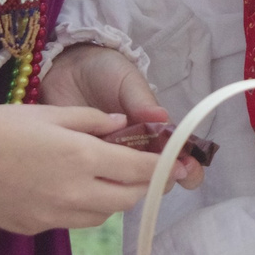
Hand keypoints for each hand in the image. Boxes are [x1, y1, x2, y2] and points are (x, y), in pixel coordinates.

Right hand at [0, 102, 173, 233]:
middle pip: (128, 199)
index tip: (183, 164)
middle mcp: (73, 192)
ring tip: (103, 175)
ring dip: (113, 198)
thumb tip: (123, 125)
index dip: (166, 168)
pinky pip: (72, 222)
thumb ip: (92, 121)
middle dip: (143, 185)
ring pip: (102, 215)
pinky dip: (81, 207)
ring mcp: (53, 216)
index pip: (140, 169)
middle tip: (146, 170)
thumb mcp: (49, 113)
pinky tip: (64, 187)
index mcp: (81, 157)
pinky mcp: (35, 228)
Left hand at [37, 44, 204, 186]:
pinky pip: (96, 180)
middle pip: (155, 178)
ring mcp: (111, 160)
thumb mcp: (127, 82)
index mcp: (155, 134)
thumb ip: (142, 101)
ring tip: (122, 172)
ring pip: (127, 184)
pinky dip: (99, 181)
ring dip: (130, 184)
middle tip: (152, 173)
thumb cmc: (105, 73)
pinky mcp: (87, 163)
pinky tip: (95, 174)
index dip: (187, 168)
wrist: (67, 69)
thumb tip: (161, 117)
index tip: (186, 169)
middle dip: (160, 180)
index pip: (178, 159)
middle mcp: (137, 152)